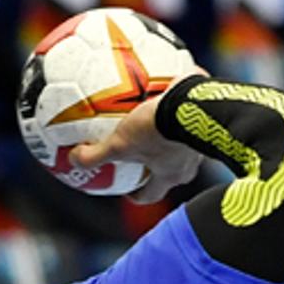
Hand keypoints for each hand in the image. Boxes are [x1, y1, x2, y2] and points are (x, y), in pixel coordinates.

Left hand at [70, 70, 208, 204]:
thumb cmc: (158, 130)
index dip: (138, 195)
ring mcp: (202, 140)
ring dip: (168, 134)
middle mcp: (190, 162)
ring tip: (154, 120)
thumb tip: (73, 160)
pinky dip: (179, 106)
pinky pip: (192, 113)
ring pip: (182, 142)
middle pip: (170, 170)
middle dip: (156, 165)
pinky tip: (166, 89)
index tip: (129, 190)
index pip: (152, 194)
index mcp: (170, 174)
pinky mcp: (210, 116)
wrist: (196, 103)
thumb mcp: (119, 144)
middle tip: (142, 154)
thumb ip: (94, 155)